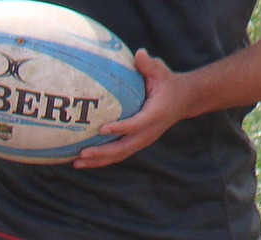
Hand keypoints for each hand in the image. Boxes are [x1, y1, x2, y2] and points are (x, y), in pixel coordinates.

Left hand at [74, 51, 195, 169]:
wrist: (183, 100)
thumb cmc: (167, 83)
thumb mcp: (161, 71)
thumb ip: (149, 64)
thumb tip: (139, 54)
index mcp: (155, 114)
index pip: (136, 124)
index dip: (120, 128)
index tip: (102, 129)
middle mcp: (149, 132)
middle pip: (124, 147)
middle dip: (103, 152)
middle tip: (82, 153)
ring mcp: (143, 140)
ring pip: (120, 155)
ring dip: (98, 160)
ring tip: (77, 163)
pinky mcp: (138, 143)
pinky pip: (119, 154)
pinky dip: (102, 159)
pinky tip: (85, 161)